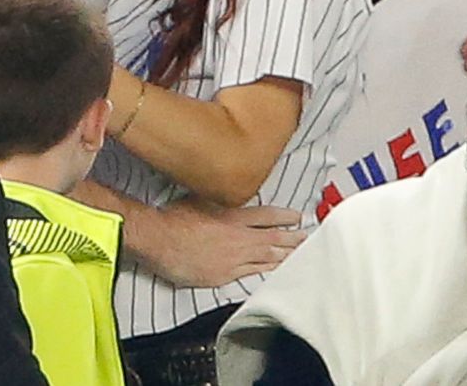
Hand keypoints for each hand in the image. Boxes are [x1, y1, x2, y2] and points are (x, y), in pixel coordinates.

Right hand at [143, 200, 304, 287]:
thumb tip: (231, 191)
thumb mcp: (201, 197)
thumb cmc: (174, 217)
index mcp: (233, 215)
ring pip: (267, 258)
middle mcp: (238, 237)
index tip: (297, 218)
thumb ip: (220, 197)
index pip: (267, 216)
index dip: (285, 217)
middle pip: (273, 239)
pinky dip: (266, 271)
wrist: (159, 239)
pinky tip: (275, 272)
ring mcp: (233, 258)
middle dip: (293, 239)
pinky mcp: (224, 275)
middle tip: (308, 240)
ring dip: (285, 256)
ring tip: (300, 256)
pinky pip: (251, 273)